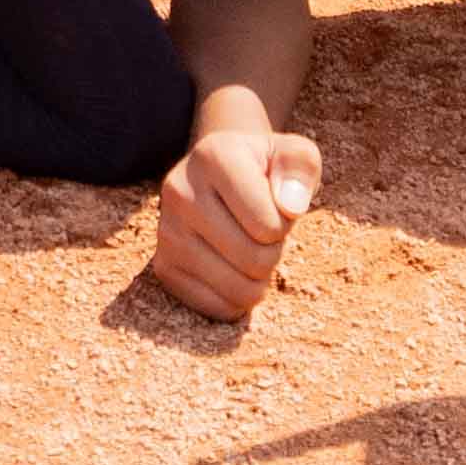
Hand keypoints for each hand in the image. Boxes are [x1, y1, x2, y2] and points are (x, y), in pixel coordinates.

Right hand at [150, 113, 320, 321]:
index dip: (285, 222)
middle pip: (255, 260)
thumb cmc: (265, 170)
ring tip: (247, 247)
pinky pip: (219, 309)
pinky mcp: (164, 268)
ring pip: (238, 290)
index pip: (269, 226)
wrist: (219, 179)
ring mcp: (166, 232)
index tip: (273, 204)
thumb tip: (291, 206)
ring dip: (258, 278)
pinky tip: (231, 267)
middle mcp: (179, 191)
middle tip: (262, 231)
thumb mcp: (293, 155)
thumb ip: (301, 167)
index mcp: (213, 156)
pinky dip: (237, 298)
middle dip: (273, 251)